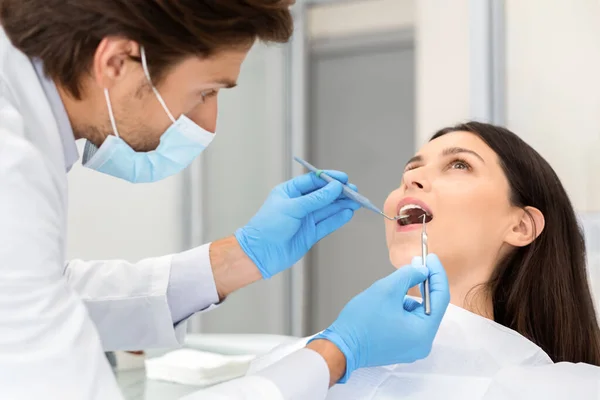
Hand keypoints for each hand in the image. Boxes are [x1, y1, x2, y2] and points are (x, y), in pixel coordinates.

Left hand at [234, 171, 359, 277]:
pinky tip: (348, 213)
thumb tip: (335, 187)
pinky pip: (327, 224)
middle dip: (339, 192)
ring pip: (328, 210)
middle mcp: (299, 204)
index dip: (329, 179)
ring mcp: (305, 219)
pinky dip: (338, 219)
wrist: (260, 253)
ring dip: (342, 205)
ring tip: (357, 201)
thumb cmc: (268, 225)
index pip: (313, 181)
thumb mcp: (292, 207)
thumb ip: (316, 199)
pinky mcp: (310, 234)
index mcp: (290, 192)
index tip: (344, 179)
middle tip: (354, 190)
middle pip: (323, 195)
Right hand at [309, 254, 449, 382]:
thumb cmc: (361, 321)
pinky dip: (401, 309)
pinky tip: (385, 306)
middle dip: (422, 285)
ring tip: (388, 294)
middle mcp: (422, 344)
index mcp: (423, 333)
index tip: (430, 258)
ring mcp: (411, 348)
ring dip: (408, 297)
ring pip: (418, 314)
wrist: (341, 346)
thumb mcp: (387, 289)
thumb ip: (409, 275)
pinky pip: (409, 323)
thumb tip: (423, 271)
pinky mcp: (401, 347)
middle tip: (416, 264)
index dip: (436, 274)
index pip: (440, 298)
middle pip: (430, 307)